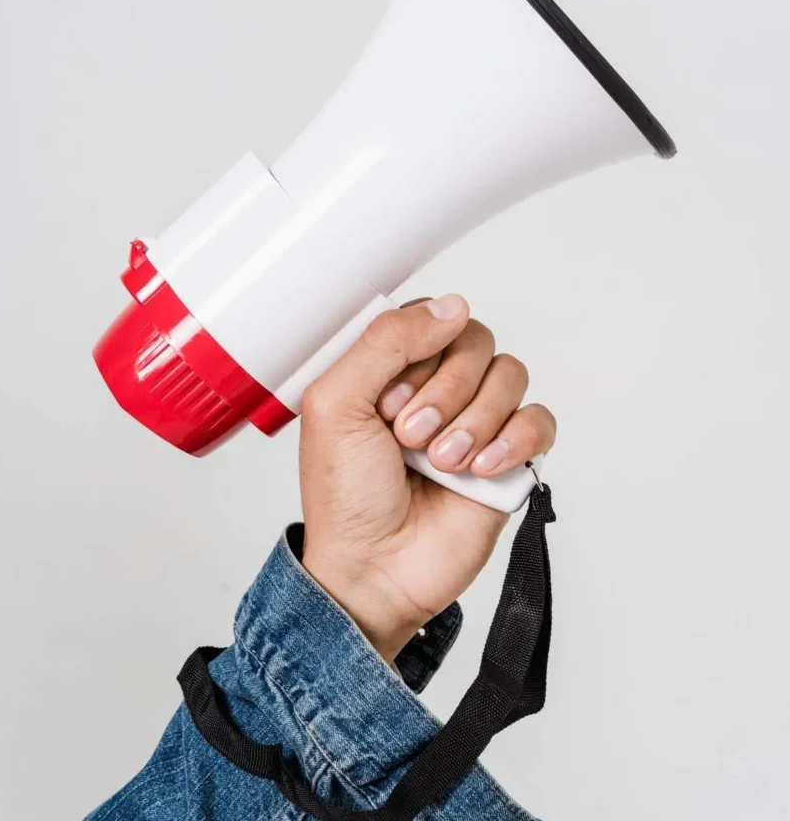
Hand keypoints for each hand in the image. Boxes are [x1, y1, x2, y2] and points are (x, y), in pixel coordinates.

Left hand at [299, 294, 555, 662]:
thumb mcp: (336, 404)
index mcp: (394, 368)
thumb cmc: (344, 497)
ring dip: (476, 419)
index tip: (388, 399)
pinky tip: (482, 468)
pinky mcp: (510, 457)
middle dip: (446, 391)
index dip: (420, 351)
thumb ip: (385, 341)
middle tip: (410, 435)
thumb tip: (451, 306)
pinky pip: (540, 420)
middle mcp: (438, 388)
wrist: (374, 570)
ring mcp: (477, 421)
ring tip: (443, 461)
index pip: (433, 318)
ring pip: (511, 375)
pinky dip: (515, 439)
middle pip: (476, 341)